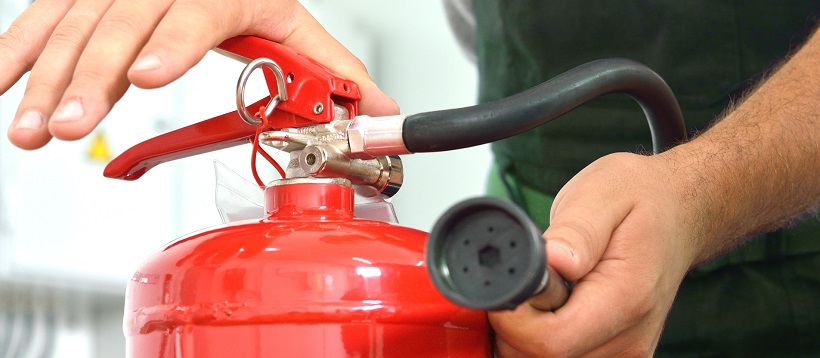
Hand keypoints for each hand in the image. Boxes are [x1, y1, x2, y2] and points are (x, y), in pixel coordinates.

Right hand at [1, 0, 397, 149]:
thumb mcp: (294, 24)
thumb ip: (333, 72)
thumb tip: (382, 115)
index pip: (198, 11)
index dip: (170, 44)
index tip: (145, 78)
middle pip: (122, 20)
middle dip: (91, 77)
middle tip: (68, 127)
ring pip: (75, 21)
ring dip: (46, 76)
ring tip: (30, 130)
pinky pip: (45, 15)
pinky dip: (18, 51)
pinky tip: (0, 86)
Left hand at [490, 152, 699, 356]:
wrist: (680, 211)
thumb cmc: (641, 198)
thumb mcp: (604, 193)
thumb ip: (576, 231)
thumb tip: (551, 261)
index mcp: (626, 298)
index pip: (552, 341)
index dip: (513, 319)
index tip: (504, 286)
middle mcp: (630, 337)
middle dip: (516, 325)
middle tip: (521, 281)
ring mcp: (626, 351)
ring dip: (528, 332)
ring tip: (540, 290)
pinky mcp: (617, 355)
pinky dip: (543, 339)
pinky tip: (548, 308)